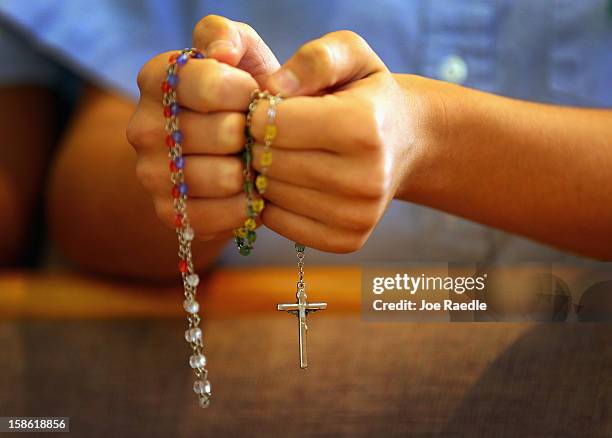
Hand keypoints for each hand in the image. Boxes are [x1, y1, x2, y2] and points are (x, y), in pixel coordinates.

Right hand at [126, 16, 278, 239]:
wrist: (234, 147)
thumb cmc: (244, 94)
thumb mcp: (240, 51)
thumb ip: (227, 35)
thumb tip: (220, 53)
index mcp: (156, 79)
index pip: (210, 84)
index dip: (247, 93)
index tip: (254, 95)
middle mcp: (141, 126)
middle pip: (224, 134)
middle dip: (254, 134)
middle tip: (256, 133)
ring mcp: (150, 174)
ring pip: (224, 177)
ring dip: (252, 170)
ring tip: (253, 160)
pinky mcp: (168, 212)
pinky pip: (219, 216)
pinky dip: (244, 206)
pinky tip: (248, 191)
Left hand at [248, 31, 416, 251]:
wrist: (407, 143)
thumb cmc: (368, 95)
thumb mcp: (350, 55)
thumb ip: (314, 59)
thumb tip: (272, 89)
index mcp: (362, 127)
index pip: (272, 124)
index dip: (258, 112)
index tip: (270, 108)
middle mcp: (365, 178)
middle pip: (269, 162)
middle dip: (259, 143)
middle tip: (274, 133)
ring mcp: (358, 216)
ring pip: (270, 195)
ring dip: (265, 173)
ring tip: (285, 155)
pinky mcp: (347, 240)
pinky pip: (279, 223)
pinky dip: (274, 201)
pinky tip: (291, 181)